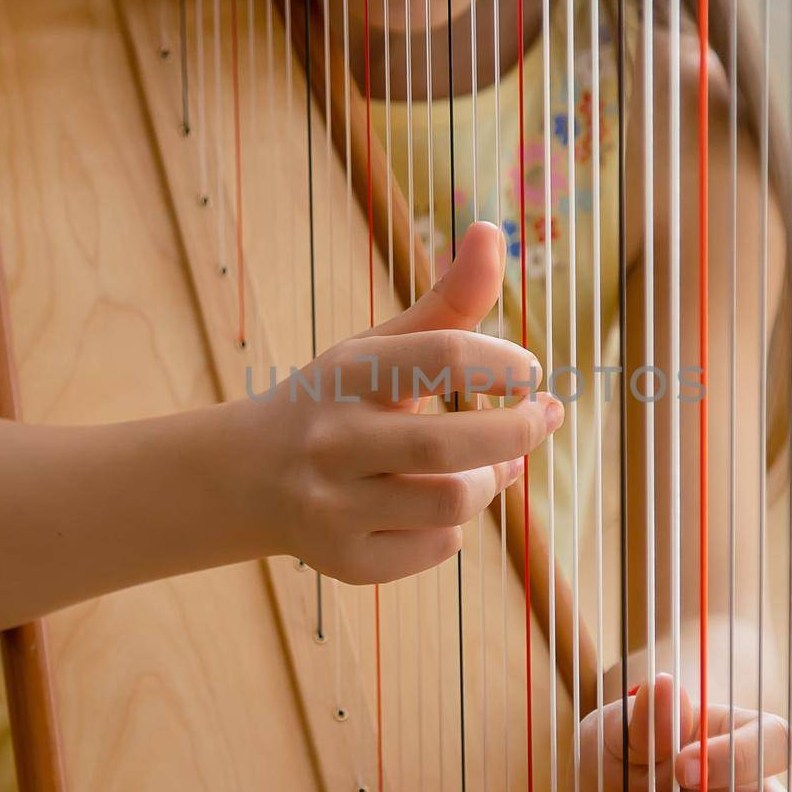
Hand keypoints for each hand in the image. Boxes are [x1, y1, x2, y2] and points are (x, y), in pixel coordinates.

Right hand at [259, 221, 562, 583]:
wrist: (248, 479)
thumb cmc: (340, 402)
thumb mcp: (382, 347)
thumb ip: (447, 300)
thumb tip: (491, 230)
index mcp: (347, 373)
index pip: (444, 356)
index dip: (506, 363)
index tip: (530, 372)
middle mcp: (332, 439)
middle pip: (452, 443)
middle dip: (517, 431)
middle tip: (544, 417)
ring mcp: (333, 506)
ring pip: (453, 502)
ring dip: (489, 482)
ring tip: (491, 466)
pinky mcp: (344, 561)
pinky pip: (437, 546)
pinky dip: (454, 525)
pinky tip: (436, 505)